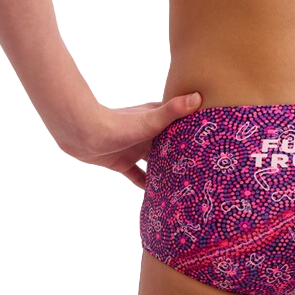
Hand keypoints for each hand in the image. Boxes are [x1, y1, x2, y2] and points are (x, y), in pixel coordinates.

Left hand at [62, 92, 202, 189]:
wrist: (82, 135)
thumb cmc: (117, 124)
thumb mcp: (149, 120)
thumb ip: (172, 110)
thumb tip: (198, 96)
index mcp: (155, 119)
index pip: (180, 123)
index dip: (194, 130)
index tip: (211, 140)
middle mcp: (147, 133)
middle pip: (169, 144)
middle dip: (183, 154)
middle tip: (202, 169)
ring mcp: (135, 149)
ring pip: (155, 161)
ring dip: (166, 171)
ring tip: (185, 185)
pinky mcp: (122, 163)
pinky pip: (138, 176)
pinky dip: (147, 186)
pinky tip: (158, 197)